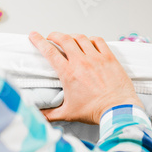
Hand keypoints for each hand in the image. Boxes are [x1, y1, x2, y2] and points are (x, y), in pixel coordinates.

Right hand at [29, 32, 143, 124]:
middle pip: (64, 39)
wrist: (117, 110)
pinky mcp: (109, 58)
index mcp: (68, 74)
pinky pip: (98, 41)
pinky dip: (91, 39)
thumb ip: (50, 114)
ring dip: (72, 36)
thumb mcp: (68, 114)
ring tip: (68, 39)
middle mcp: (81, 62)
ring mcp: (96, 58)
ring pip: (81, 38)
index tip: (34, 35)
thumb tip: (38, 116)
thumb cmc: (95, 111)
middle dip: (54, 35)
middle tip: (51, 37)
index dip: (39, 41)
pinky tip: (89, 42)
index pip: (49, 52)